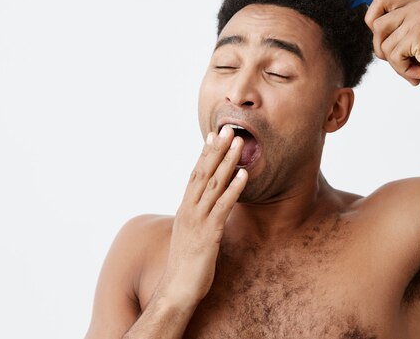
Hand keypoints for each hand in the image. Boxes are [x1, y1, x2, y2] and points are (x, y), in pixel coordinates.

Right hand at [155, 125, 246, 306]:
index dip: (205, 154)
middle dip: (217, 150)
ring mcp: (198, 220)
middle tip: (228, 129)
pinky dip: (234, 189)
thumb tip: (206, 210)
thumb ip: (197, 220)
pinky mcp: (209, 234)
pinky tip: (244, 175)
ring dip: (228, 161)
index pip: (195, 175)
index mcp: (185, 209)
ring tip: (240, 143)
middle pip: (204, 173)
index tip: (212, 135)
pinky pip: (223, 206)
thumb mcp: (190, 236)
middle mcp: (189, 210)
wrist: (175, 291)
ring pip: (214, 184)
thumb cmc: (185, 266)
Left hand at [365, 0, 419, 89]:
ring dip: (395, 63)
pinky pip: (394, 56)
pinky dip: (404, 69)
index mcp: (418, 5)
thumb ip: (396, 28)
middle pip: (376, 24)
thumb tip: (371, 25)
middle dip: (381, 48)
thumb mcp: (414, 36)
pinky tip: (419, 70)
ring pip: (383, 44)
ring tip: (414, 65)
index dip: (373, 18)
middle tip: (399, 58)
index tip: (381, 36)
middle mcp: (419, 8)